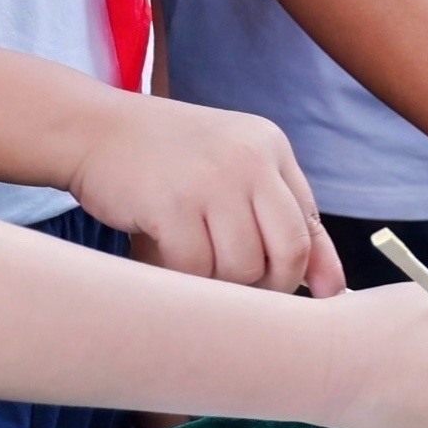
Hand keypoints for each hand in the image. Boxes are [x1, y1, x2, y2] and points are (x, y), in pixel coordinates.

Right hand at [72, 95, 343, 294]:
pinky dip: (179, 279)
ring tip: (190, 267)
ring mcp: (211, 179)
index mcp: (270, 146)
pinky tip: (162, 260)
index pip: (309, 224)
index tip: (290, 298)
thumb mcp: (229, 168)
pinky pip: (194, 270)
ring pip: (241, 269)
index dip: (302, 271)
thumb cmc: (164, 159)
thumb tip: (335, 288)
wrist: (93, 129)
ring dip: (216, 286)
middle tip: (235, 293)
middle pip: (287, 253)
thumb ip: (277, 215)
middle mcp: (249, 158)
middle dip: (266, 288)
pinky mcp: (172, 203)